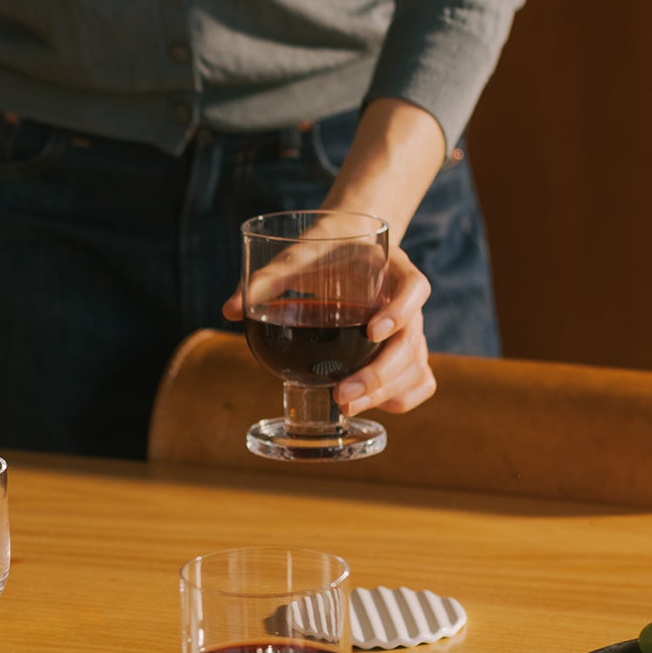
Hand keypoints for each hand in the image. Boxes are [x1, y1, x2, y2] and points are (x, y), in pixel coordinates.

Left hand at [221, 243, 436, 413]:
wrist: (347, 246)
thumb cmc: (326, 249)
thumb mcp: (300, 255)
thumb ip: (269, 278)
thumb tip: (230, 309)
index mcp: (392, 268)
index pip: (415, 288)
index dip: (401, 310)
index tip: (372, 331)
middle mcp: (407, 301)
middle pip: (412, 341)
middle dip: (379, 374)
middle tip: (342, 394)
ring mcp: (411, 329)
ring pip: (416, 366)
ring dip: (386, 392)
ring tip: (344, 405)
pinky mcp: (406, 351)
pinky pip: (421, 379)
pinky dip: (404, 397)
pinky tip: (374, 406)